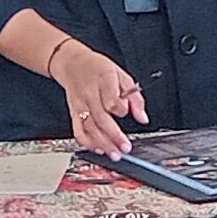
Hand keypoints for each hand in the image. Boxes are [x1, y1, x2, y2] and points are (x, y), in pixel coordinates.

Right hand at [49, 36, 149, 154]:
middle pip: (100, 118)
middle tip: (124, 148)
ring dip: (102, 143)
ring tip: (114, 154)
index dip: (120, 110)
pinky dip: (87, 142)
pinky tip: (98, 149)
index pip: (111, 100)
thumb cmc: (99, 69)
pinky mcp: (73, 112)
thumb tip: (143, 118)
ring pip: (89, 127)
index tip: (126, 113)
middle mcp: (90, 94)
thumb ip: (135, 97)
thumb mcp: (122, 75)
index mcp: (104, 80)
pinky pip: (78, 130)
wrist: (73, 64)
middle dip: (113, 136)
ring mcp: (80, 104)